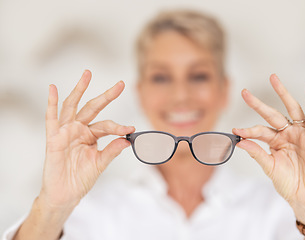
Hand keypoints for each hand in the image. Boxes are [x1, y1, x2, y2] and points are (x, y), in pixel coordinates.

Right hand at [40, 70, 134, 209]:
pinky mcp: (53, 138)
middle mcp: (79, 129)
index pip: (107, 125)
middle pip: (93, 107)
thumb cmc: (81, 178)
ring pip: (73, 106)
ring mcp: (66, 131)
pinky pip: (51, 118)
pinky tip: (52, 88)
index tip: (130, 129)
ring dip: (79, 90)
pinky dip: (51, 103)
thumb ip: (112, 151)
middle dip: (106, 96)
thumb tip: (127, 140)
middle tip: (120, 84)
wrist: (65, 194)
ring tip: (87, 74)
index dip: (118, 126)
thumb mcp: (100, 164)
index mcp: (92, 135)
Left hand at [232, 74, 304, 226]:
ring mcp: (299, 135)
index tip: (235, 130)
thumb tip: (241, 141)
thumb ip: (256, 152)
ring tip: (273, 79)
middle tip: (244, 92)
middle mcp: (286, 135)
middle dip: (258, 104)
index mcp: (274, 141)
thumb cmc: (288, 183)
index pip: (259, 130)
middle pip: (271, 114)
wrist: (303, 197)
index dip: (247, 130)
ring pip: (291, 110)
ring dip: (283, 94)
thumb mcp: (268, 167)